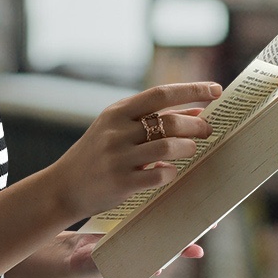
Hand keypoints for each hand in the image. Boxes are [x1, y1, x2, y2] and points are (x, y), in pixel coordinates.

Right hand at [44, 81, 221, 224]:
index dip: (192, 90)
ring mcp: (118, 157)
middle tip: (208, 130)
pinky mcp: (121, 183)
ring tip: (191, 150)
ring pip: (169, 146)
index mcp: (116, 112)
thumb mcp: (115, 130)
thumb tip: (197, 114)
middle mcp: (116, 132)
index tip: (216, 90)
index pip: (161, 93)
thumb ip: (150, 120)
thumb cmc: (95, 156)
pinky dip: (171, 172)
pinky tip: (169, 172)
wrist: (62, 187)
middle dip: (197, 125)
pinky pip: (160, 174)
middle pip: (170, 121)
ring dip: (188, 148)